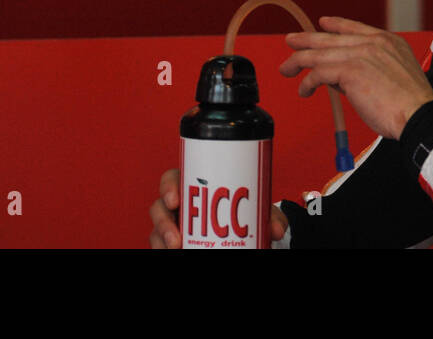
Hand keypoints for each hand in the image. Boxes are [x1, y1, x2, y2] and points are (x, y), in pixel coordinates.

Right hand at [148, 167, 288, 246]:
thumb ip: (270, 217)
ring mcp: (173, 226)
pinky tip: (169, 254)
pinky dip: (161, 249)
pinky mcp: (172, 243)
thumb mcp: (257, 211)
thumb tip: (276, 229)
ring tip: (175, 249)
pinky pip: (160, 246)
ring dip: (161, 240)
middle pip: (159, 207)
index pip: (172, 178)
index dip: (168, 186)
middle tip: (176, 237)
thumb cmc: (244, 214)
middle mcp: (179, 206)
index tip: (175, 199)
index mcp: (194, 187)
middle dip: (163, 221)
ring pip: (156, 230)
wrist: (245, 235)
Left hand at [280, 16, 432, 139]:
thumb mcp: (395, 74)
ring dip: (299, 62)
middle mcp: (373, 43)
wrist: (418, 113)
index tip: (323, 23)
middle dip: (307, 40)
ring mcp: (361, 54)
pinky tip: (304, 90)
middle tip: (292, 41)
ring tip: (287, 68)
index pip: (355, 27)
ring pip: (320, 54)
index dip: (335, 25)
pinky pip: (319, 73)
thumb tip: (343, 77)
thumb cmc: (411, 104)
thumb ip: (371, 69)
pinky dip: (308, 82)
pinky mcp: (349, 71)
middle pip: (332, 38)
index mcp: (388, 41)